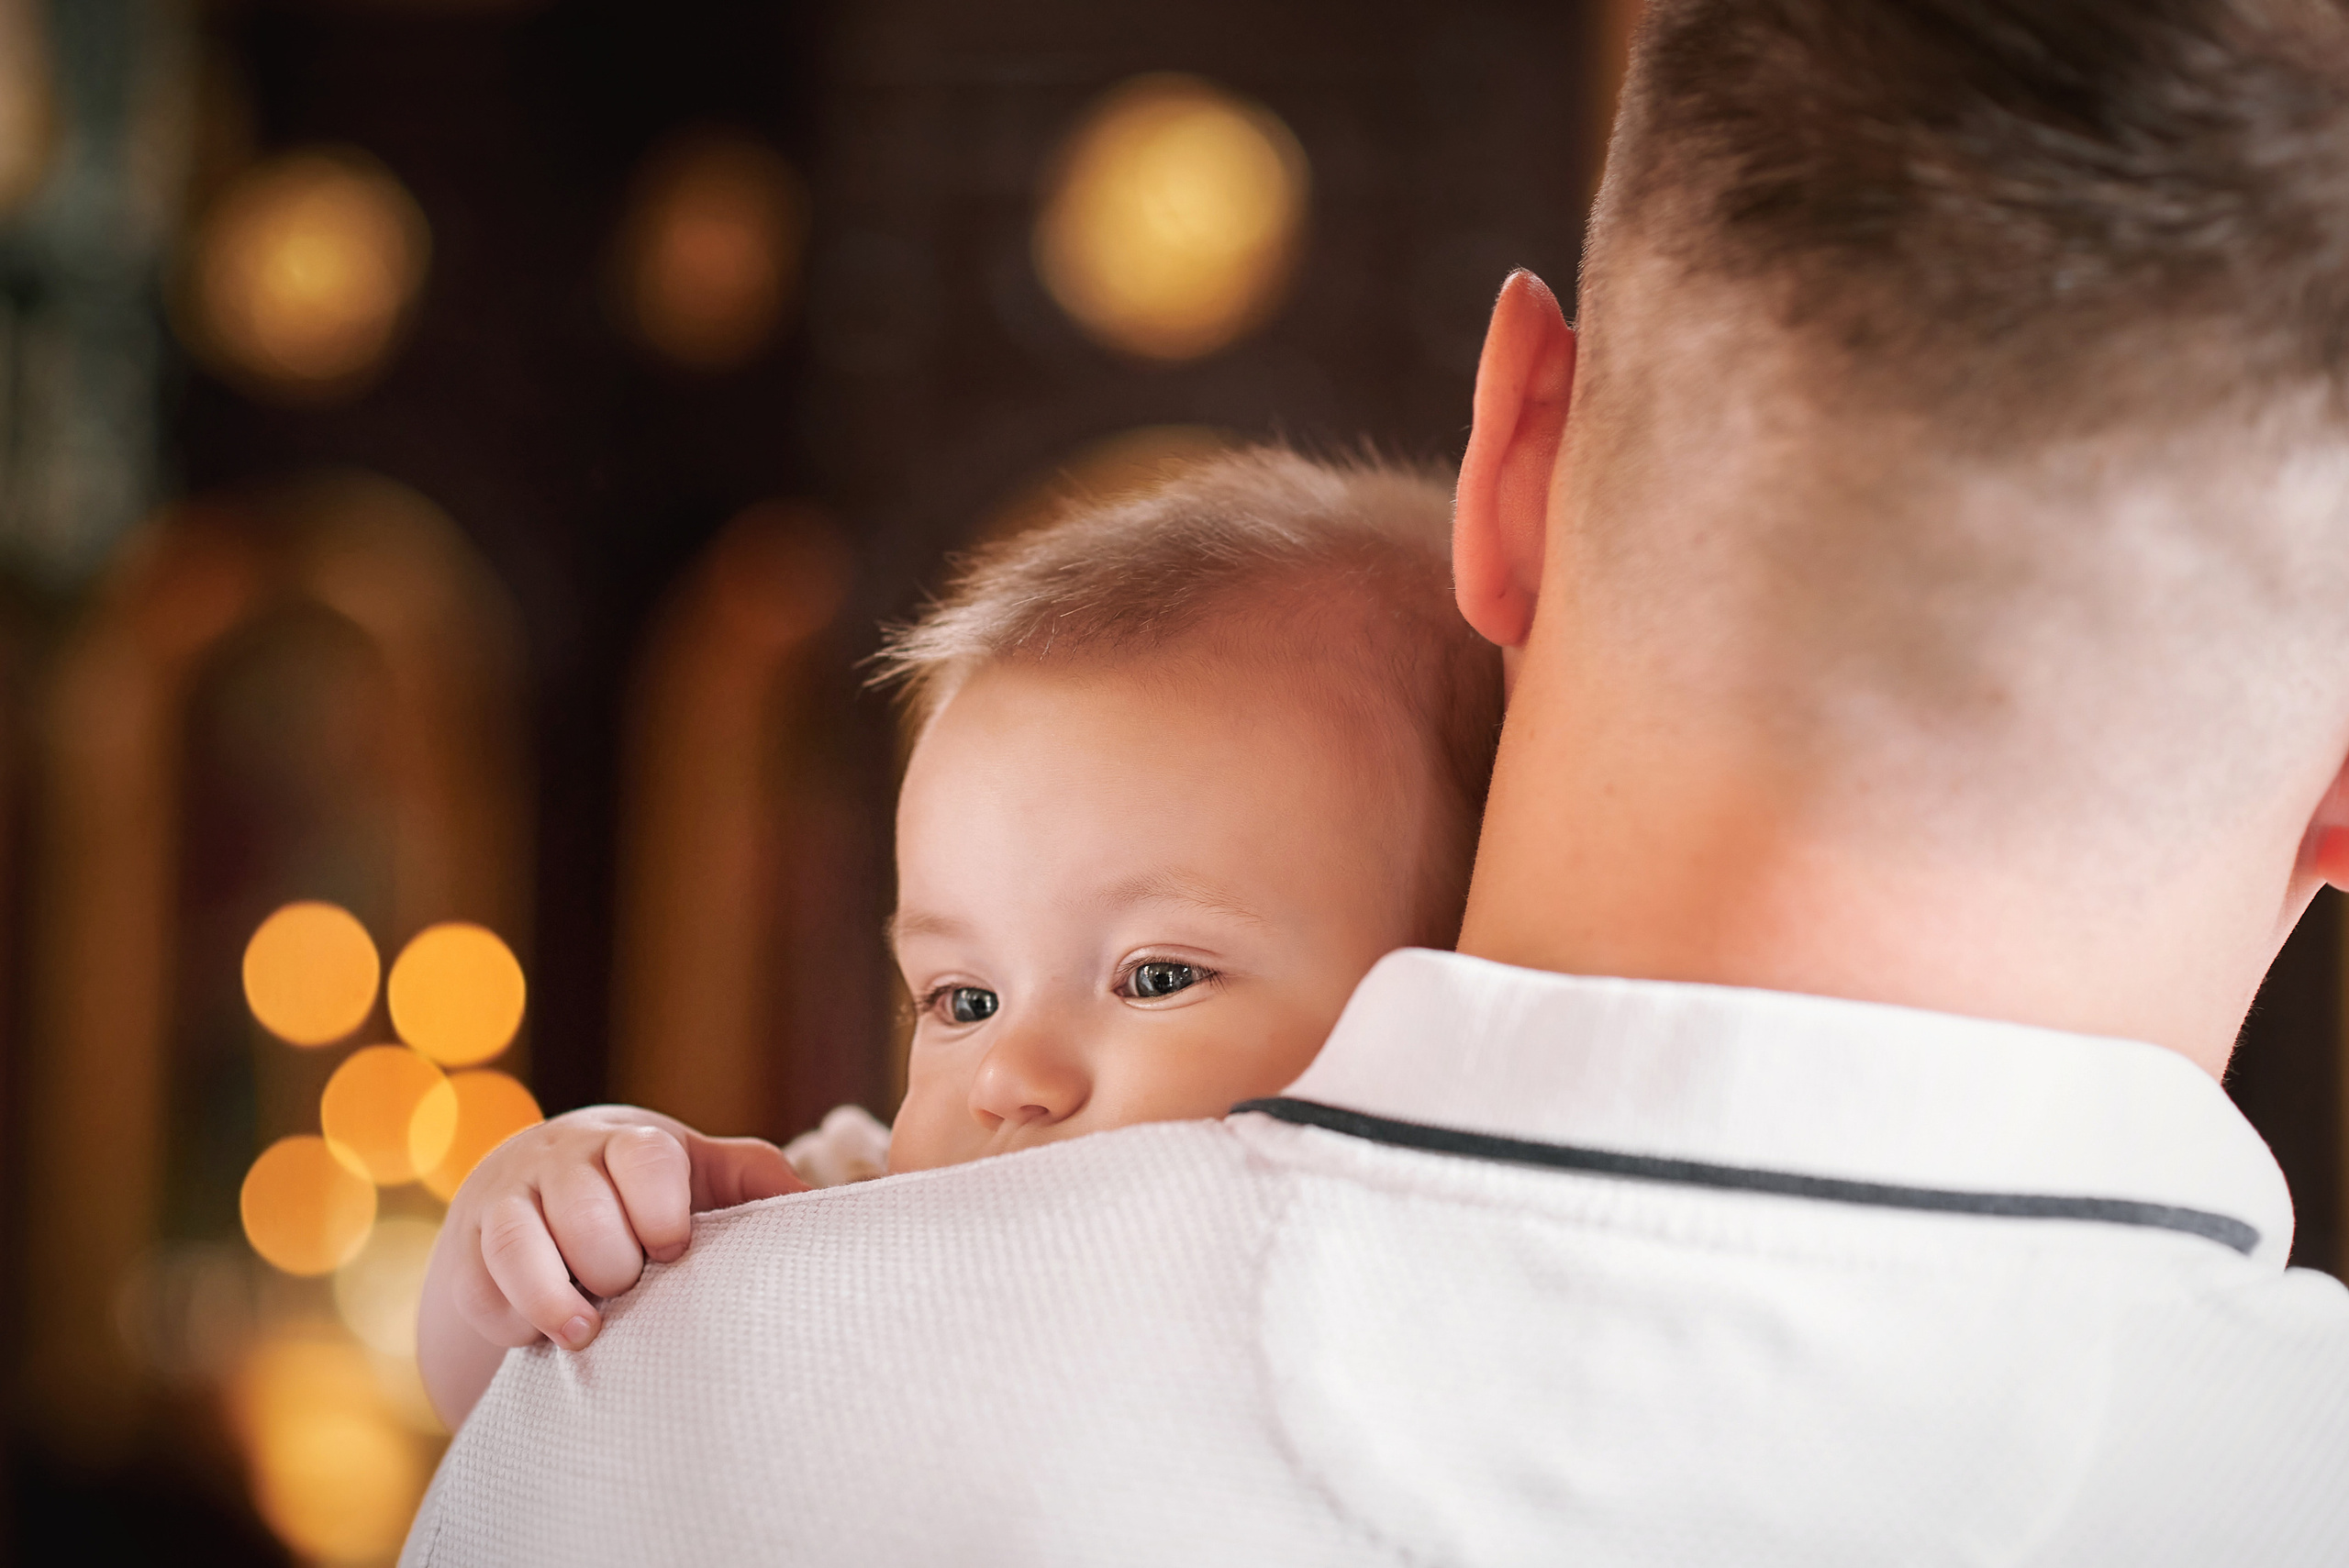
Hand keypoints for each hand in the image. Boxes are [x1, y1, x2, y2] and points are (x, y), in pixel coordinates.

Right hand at [417, 1104, 803, 1426]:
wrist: (534, 1195)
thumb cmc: (640, 1192)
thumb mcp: (698, 1177)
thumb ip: (753, 1180)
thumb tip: (820, 1204)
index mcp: (629, 1144)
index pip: (645, 1158)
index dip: (660, 1208)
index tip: (674, 1248)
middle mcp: (562, 1163)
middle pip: (584, 1210)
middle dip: (613, 1262)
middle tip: (630, 1285)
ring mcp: (509, 1202)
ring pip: (519, 1242)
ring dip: (557, 1295)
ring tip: (588, 1329)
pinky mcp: (470, 1252)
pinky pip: (483, 1285)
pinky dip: (516, 1316)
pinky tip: (543, 1333)